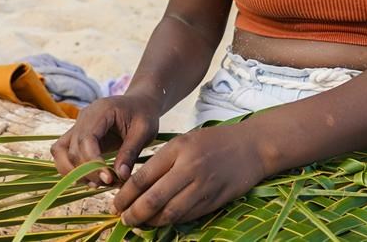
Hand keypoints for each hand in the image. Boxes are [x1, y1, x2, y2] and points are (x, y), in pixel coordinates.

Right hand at [51, 93, 159, 185]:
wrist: (140, 103)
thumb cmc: (143, 114)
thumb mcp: (144, 131)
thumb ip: (130, 153)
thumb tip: (120, 177)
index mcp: (101, 111)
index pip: (86, 139)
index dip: (93, 163)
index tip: (109, 179)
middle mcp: (83, 117)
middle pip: (72, 149)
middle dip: (87, 172)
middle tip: (109, 183)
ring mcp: (77, 126)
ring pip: (60, 152)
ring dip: (74, 172)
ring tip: (98, 183)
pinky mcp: (77, 136)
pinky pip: (63, 153)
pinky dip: (72, 169)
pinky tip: (91, 178)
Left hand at [112, 123, 266, 227]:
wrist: (251, 147)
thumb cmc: (213, 141)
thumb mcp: (184, 142)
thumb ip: (161, 161)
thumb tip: (134, 185)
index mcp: (177, 150)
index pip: (143, 178)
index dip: (125, 195)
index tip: (115, 204)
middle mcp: (189, 169)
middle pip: (153, 200)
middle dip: (133, 214)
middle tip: (123, 219)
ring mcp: (203, 187)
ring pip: (169, 213)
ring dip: (150, 222)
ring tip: (139, 223)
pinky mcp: (214, 201)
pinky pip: (187, 217)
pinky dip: (170, 221)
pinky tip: (161, 221)